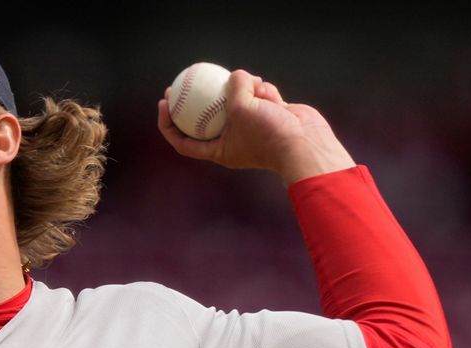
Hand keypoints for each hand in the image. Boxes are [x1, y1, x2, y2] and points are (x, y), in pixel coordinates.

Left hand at [157, 69, 354, 183]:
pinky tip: (272, 95)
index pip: (184, 141)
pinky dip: (263, 92)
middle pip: (206, 117)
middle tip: (183, 82)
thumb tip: (235, 75)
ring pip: (236, 99)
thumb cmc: (270, 134)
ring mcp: (250, 127)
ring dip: (244, 89)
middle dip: (195, 99)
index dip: (168, 124)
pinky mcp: (268, 115)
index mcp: (219, 150)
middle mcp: (232, 140)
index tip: (164, 104)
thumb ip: (234, 88)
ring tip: (254, 88)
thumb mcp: (242, 108)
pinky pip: (258, 96)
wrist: (306, 143)